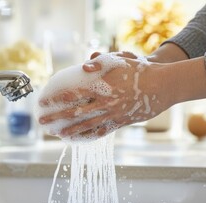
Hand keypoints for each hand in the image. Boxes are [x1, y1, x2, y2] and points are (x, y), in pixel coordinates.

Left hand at [38, 52, 172, 140]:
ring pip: (87, 125)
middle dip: (57, 117)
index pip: (73, 94)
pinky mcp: (121, 122)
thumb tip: (82, 66)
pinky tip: (80, 139)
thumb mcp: (120, 59)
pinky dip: (90, 135)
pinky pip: (102, 131)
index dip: (56, 99)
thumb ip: (100, 61)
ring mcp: (113, 115)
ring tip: (58, 134)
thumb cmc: (140, 71)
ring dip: (70, 130)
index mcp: (101, 87)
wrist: (163, 86)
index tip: (43, 103)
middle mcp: (105, 103)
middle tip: (42, 122)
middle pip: (75, 112)